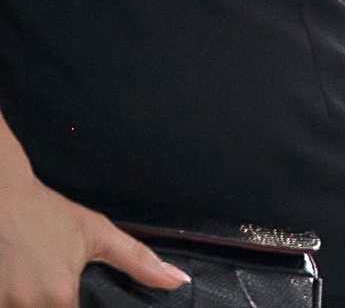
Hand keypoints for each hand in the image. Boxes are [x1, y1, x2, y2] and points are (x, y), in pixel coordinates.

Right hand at [0, 168, 187, 306]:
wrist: (0, 197)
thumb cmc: (45, 215)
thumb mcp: (97, 234)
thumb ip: (138, 261)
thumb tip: (178, 280)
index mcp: (59, 294)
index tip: (71, 295)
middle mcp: (27, 304)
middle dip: (48, 303)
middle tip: (44, 278)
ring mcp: (0, 301)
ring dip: (25, 301)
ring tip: (29, 277)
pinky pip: (4, 305)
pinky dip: (10, 298)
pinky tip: (14, 284)